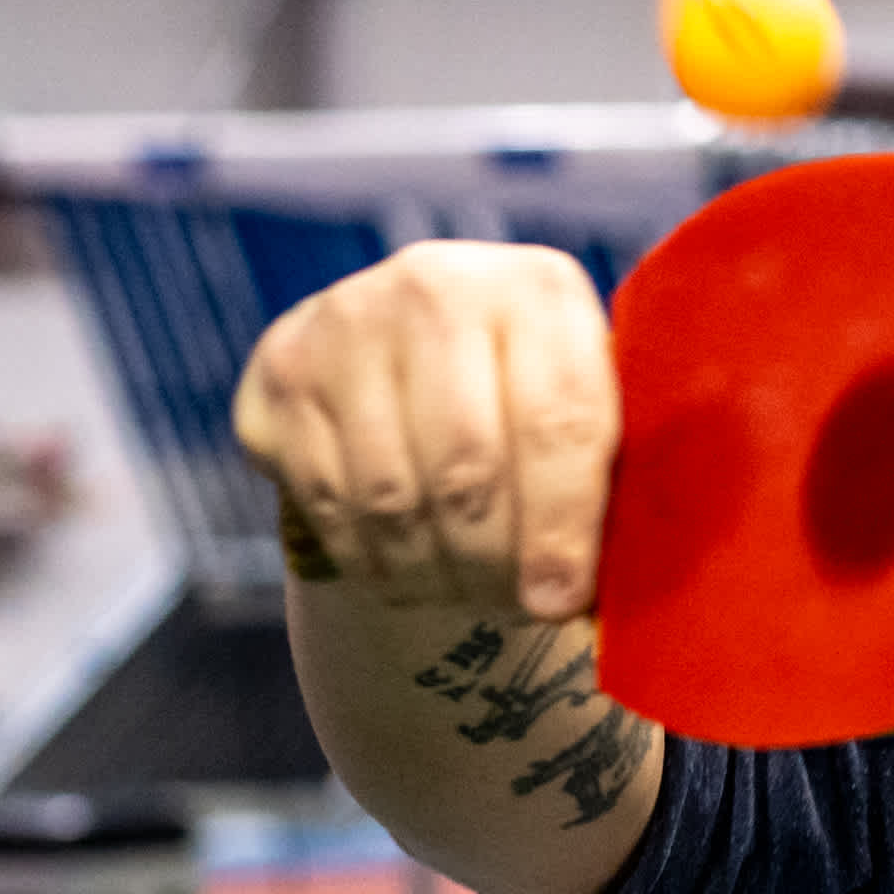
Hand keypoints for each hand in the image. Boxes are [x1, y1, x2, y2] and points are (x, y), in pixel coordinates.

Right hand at [231, 242, 616, 612]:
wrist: (409, 339)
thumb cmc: (525, 395)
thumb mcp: (583, 405)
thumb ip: (609, 476)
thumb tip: (602, 600)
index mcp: (540, 288)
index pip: (560, 422)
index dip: (562, 528)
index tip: (560, 603)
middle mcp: (438, 285)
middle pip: (468, 470)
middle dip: (494, 566)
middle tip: (514, 608)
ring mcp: (348, 321)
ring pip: (392, 499)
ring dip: (432, 574)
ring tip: (465, 593)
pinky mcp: (284, 369)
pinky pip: (328, 503)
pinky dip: (372, 561)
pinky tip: (406, 571)